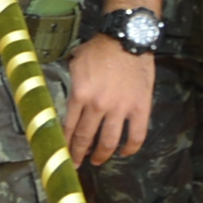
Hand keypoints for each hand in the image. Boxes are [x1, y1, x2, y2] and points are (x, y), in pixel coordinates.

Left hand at [64, 34, 153, 165]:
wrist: (127, 38)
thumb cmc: (99, 49)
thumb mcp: (75, 64)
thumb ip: (71, 86)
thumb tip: (65, 102)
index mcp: (80, 94)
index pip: (68, 127)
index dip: (65, 144)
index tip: (62, 155)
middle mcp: (98, 105)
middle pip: (86, 137)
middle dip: (79, 154)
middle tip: (76, 163)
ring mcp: (121, 108)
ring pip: (109, 141)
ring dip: (101, 155)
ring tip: (97, 161)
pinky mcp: (140, 108)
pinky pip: (136, 135)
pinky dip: (130, 148)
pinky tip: (124, 153)